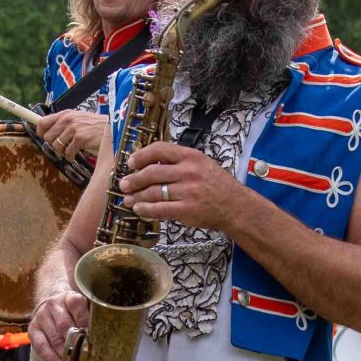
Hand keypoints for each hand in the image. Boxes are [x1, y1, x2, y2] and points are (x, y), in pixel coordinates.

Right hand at [31, 290, 88, 360]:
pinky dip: (50, 358)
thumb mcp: (85, 308)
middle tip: (85, 356)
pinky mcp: (33, 329)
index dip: (84, 321)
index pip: (76, 305)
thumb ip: (93, 319)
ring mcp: (41, 317)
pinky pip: (41, 346)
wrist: (53, 307)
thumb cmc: (75, 312)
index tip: (91, 336)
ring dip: (64, 353)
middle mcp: (53, 304)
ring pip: (54, 337)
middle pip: (64, 325)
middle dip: (75, 342)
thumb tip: (101, 338)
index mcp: (69, 297)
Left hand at [38, 109, 108, 164]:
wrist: (112, 129)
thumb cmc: (96, 127)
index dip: (39, 131)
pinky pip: (67, 152)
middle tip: (62, 147)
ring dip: (62, 152)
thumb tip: (48, 131)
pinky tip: (75, 155)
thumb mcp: (79, 119)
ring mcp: (74, 128)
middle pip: (47, 136)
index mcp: (66, 114)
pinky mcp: (80, 138)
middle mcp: (68, 119)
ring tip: (69, 151)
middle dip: (53, 144)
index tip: (41, 136)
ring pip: (56, 146)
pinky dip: (70, 157)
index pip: (43, 121)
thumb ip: (65, 123)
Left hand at [122, 142, 244, 231]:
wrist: (235, 206)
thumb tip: (150, 164)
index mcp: (191, 156)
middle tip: (124, 184)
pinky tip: (139, 209)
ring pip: (153, 192)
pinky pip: (160, 209)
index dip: (141, 155)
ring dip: (137, 196)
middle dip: (133, 179)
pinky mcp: (187, 209)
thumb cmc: (217, 184)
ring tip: (128, 199)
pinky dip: (146, 210)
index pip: (160, 149)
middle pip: (152, 173)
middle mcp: (189, 172)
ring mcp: (188, 191)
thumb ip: (179, 161)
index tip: (131, 162)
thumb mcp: (201, 163)